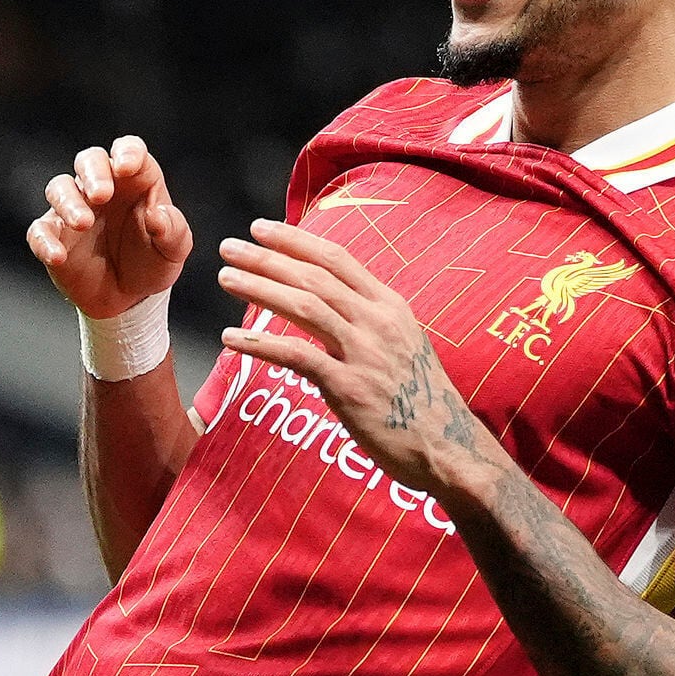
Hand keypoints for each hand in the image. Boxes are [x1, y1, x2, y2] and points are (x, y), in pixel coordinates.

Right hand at [28, 136, 192, 317]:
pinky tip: (57, 255)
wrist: (129, 298)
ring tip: (82, 224)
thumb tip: (157, 216)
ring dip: (68, 202)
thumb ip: (173, 230)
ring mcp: (74, 209)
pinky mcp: (55, 236)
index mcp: (135, 180)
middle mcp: (102, 187)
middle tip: (101, 195)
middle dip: (92, 172)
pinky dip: (44, 240)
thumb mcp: (173, 250)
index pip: (128, 149)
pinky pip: (40, 231)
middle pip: (89, 160)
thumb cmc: (152, 262)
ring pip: (59, 188)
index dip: (126, 152)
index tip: (126, 167)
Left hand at [217, 220, 496, 495]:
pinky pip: (297, 357)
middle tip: (229, 246)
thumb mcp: (403, 345)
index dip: (296, 240)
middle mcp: (378, 322)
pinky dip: (260, 345)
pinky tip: (231, 340)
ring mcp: (364, 353)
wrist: (448, 446)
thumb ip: (369, 322)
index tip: (262, 229)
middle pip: (314, 277)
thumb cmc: (420, 401)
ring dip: (260, 288)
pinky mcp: (349, 387)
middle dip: (268, 257)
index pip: (337, 259)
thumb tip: (333, 306)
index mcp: (390, 306)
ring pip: (304, 307)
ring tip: (226, 278)